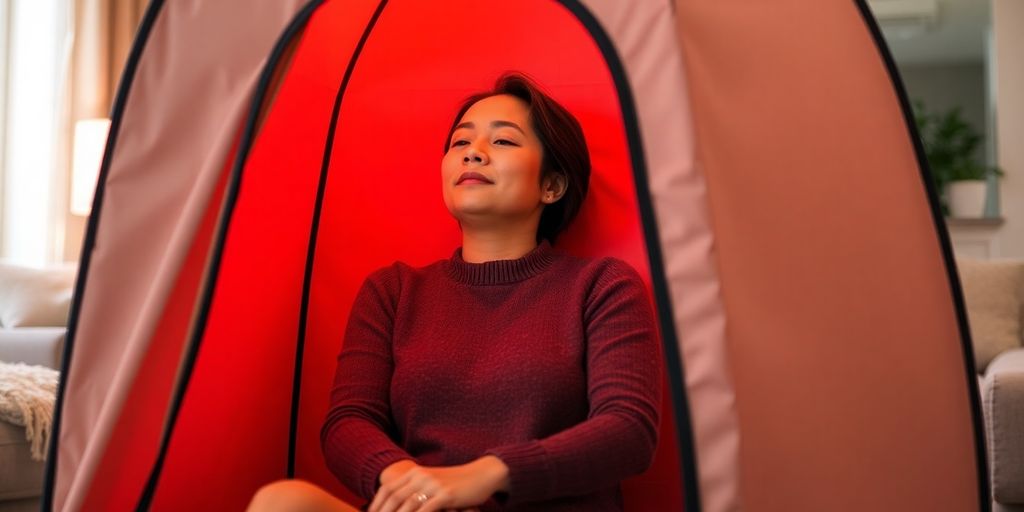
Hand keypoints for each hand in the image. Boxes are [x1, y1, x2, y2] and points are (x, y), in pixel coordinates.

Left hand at [369, 456, 508, 511]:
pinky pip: (426, 510)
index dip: (376, 504)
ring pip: (407, 505)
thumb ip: (416, 490)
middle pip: (393, 497)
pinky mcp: (446, 494)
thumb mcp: (434, 483)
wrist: (483, 474)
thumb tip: (401, 503)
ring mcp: (433, 484)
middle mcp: (420, 476)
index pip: (387, 488)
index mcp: (415, 472)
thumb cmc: (457, 483)